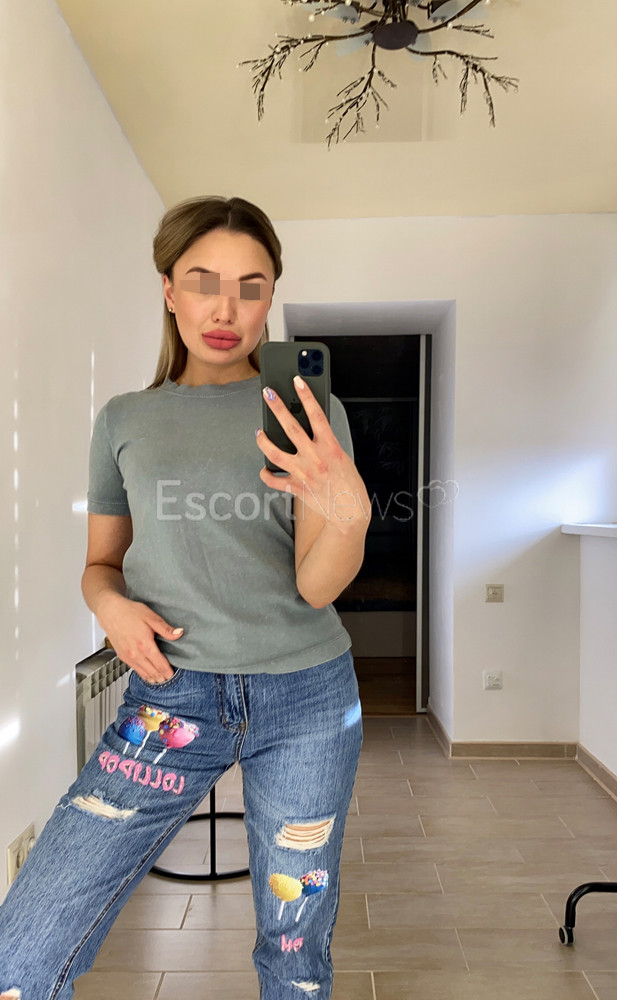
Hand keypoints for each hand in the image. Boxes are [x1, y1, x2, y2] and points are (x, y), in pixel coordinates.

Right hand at [95, 593, 182, 683]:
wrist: (110, 612)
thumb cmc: (129, 612)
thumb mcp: (151, 617)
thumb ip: (165, 628)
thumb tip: (179, 633)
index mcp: (144, 644)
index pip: (160, 664)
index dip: (168, 671)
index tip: (174, 674)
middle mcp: (135, 653)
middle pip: (153, 672)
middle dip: (162, 677)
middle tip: (170, 678)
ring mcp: (128, 656)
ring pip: (143, 674)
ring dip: (153, 678)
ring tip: (161, 679)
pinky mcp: (122, 657)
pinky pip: (135, 670)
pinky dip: (144, 674)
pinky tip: (149, 674)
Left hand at [256, 376, 370, 531]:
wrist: (349, 512)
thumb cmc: (348, 483)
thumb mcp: (341, 456)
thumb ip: (325, 443)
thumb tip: (309, 429)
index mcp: (330, 447)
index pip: (316, 415)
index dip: (307, 396)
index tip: (297, 380)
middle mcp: (315, 458)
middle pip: (291, 428)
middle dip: (278, 408)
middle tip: (268, 393)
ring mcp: (303, 473)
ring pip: (275, 452)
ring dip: (264, 440)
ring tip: (259, 432)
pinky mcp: (296, 488)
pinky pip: (274, 480)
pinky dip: (267, 474)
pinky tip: (264, 468)